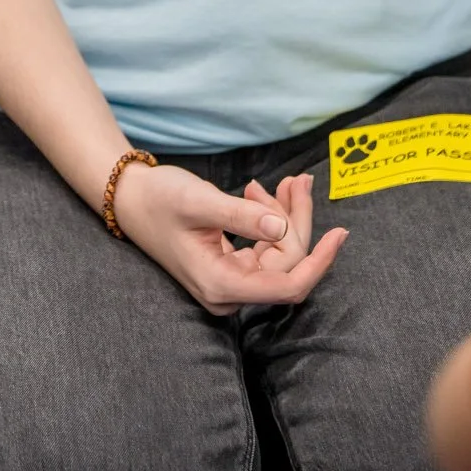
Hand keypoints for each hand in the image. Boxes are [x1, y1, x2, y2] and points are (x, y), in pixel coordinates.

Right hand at [112, 162, 347, 316]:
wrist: (131, 200)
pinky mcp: (230, 268)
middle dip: (297, 219)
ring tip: (282, 181)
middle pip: (286, 263)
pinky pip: (264, 248)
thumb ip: (241, 216)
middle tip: (296, 179)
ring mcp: (230, 281)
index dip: (318, 262)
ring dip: (286, 216)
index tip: (339, 233)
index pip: (287, 286)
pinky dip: (270, 220)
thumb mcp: (200, 202)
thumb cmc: (159, 199)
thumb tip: (282, 228)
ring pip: (278, 253)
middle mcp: (228, 292)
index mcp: (221, 284)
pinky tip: (260, 193)